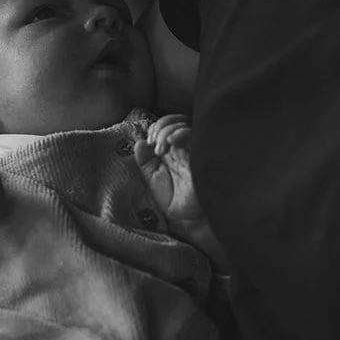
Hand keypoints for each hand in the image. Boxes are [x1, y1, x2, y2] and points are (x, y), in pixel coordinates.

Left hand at [134, 115, 206, 234]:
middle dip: (160, 127)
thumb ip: (145, 161)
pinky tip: (171, 141)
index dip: (155, 128)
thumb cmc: (174, 199)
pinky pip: (194, 136)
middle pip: (176, 121)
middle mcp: (184, 147)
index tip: (147, 141)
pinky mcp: (200, 156)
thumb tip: (139, 143)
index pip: (166, 126)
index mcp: (173, 150)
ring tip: (160, 148)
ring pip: (184, 125)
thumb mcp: (153, 178)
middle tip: (153, 142)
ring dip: (167, 131)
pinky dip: (180, 133)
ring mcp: (193, 150)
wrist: (187, 218)